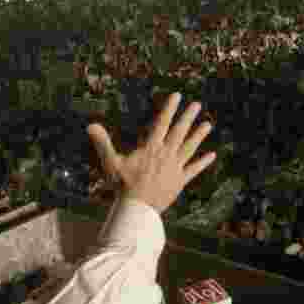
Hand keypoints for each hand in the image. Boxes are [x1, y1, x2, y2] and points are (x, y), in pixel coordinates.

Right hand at [86, 93, 215, 212]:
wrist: (138, 208)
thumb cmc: (122, 185)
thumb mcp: (111, 162)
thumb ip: (103, 142)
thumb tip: (90, 124)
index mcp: (151, 148)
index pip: (162, 123)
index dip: (170, 108)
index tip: (177, 95)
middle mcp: (166, 154)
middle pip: (179, 132)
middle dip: (188, 117)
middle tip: (197, 104)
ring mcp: (175, 167)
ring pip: (189, 148)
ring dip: (199, 136)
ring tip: (208, 125)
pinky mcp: (180, 181)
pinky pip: (193, 169)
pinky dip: (202, 162)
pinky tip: (212, 155)